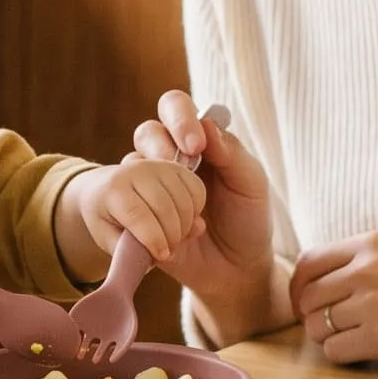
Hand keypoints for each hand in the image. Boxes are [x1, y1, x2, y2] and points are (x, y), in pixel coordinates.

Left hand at [74, 159, 207, 265]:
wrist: (104, 186)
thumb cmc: (106, 218)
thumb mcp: (107, 238)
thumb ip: (130, 252)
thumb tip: (166, 254)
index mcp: (114, 189)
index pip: (138, 216)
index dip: (154, 240)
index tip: (161, 256)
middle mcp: (136, 171)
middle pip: (164, 209)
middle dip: (171, 237)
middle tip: (168, 252)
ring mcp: (157, 166)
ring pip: (183, 201)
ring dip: (185, 227)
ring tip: (174, 240)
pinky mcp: (175, 166)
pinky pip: (197, 189)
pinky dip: (197, 210)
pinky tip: (185, 222)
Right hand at [129, 91, 278, 327]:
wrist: (236, 271)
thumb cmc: (247, 221)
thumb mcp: (252, 185)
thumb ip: (232, 153)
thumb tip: (206, 125)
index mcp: (197, 141)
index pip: (175, 107)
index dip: (179, 119)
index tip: (195, 145)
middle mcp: (168, 158)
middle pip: (147, 132)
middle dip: (162, 150)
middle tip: (182, 170)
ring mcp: (147, 187)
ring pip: (132, 167)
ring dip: (161, 193)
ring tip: (190, 223)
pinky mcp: (135, 217)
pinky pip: (125, 209)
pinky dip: (147, 223)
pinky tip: (171, 241)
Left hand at [288, 231, 377, 370]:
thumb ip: (359, 261)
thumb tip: (310, 283)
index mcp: (372, 243)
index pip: (308, 263)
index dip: (300, 288)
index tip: (307, 304)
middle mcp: (368, 269)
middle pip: (308, 298)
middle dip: (314, 317)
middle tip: (335, 328)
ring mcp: (373, 304)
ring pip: (317, 327)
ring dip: (329, 339)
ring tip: (356, 339)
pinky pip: (335, 352)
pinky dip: (345, 357)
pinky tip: (368, 352)